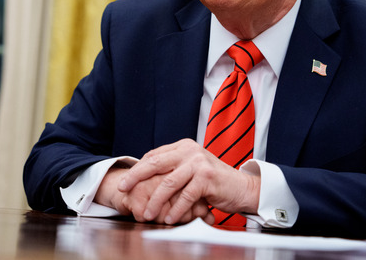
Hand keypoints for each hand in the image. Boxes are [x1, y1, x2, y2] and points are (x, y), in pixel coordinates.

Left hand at [117, 139, 260, 224]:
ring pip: (168, 183)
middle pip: (155, 164)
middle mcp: (190, 151)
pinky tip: (169, 219)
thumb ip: (174, 168)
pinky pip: (185, 196)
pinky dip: (175, 210)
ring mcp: (199, 163)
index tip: (126, 181)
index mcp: (184, 146)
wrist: (242, 188)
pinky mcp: (207, 178)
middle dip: (136, 177)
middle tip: (123, 188)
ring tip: (146, 214)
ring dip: (155, 201)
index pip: (155, 155)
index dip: (138, 168)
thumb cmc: (214, 182)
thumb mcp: (193, 169)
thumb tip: (145, 174)